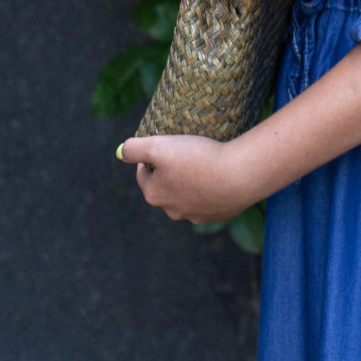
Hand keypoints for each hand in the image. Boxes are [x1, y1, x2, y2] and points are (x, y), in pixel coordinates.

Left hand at [117, 134, 249, 223]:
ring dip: (189, 182)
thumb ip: (135, 148)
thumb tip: (121, 151)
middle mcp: (172, 211)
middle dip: (169, 172)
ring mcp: (196, 215)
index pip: (143, 174)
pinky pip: (209, 200)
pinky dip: (210, 189)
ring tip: (202, 163)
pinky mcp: (218, 214)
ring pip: (186, 196)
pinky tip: (219, 175)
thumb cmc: (198, 160)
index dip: (150, 157)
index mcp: (155, 195)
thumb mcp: (159, 147)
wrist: (239, 177)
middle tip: (183, 152)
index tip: (162, 145)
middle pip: (164, 187)